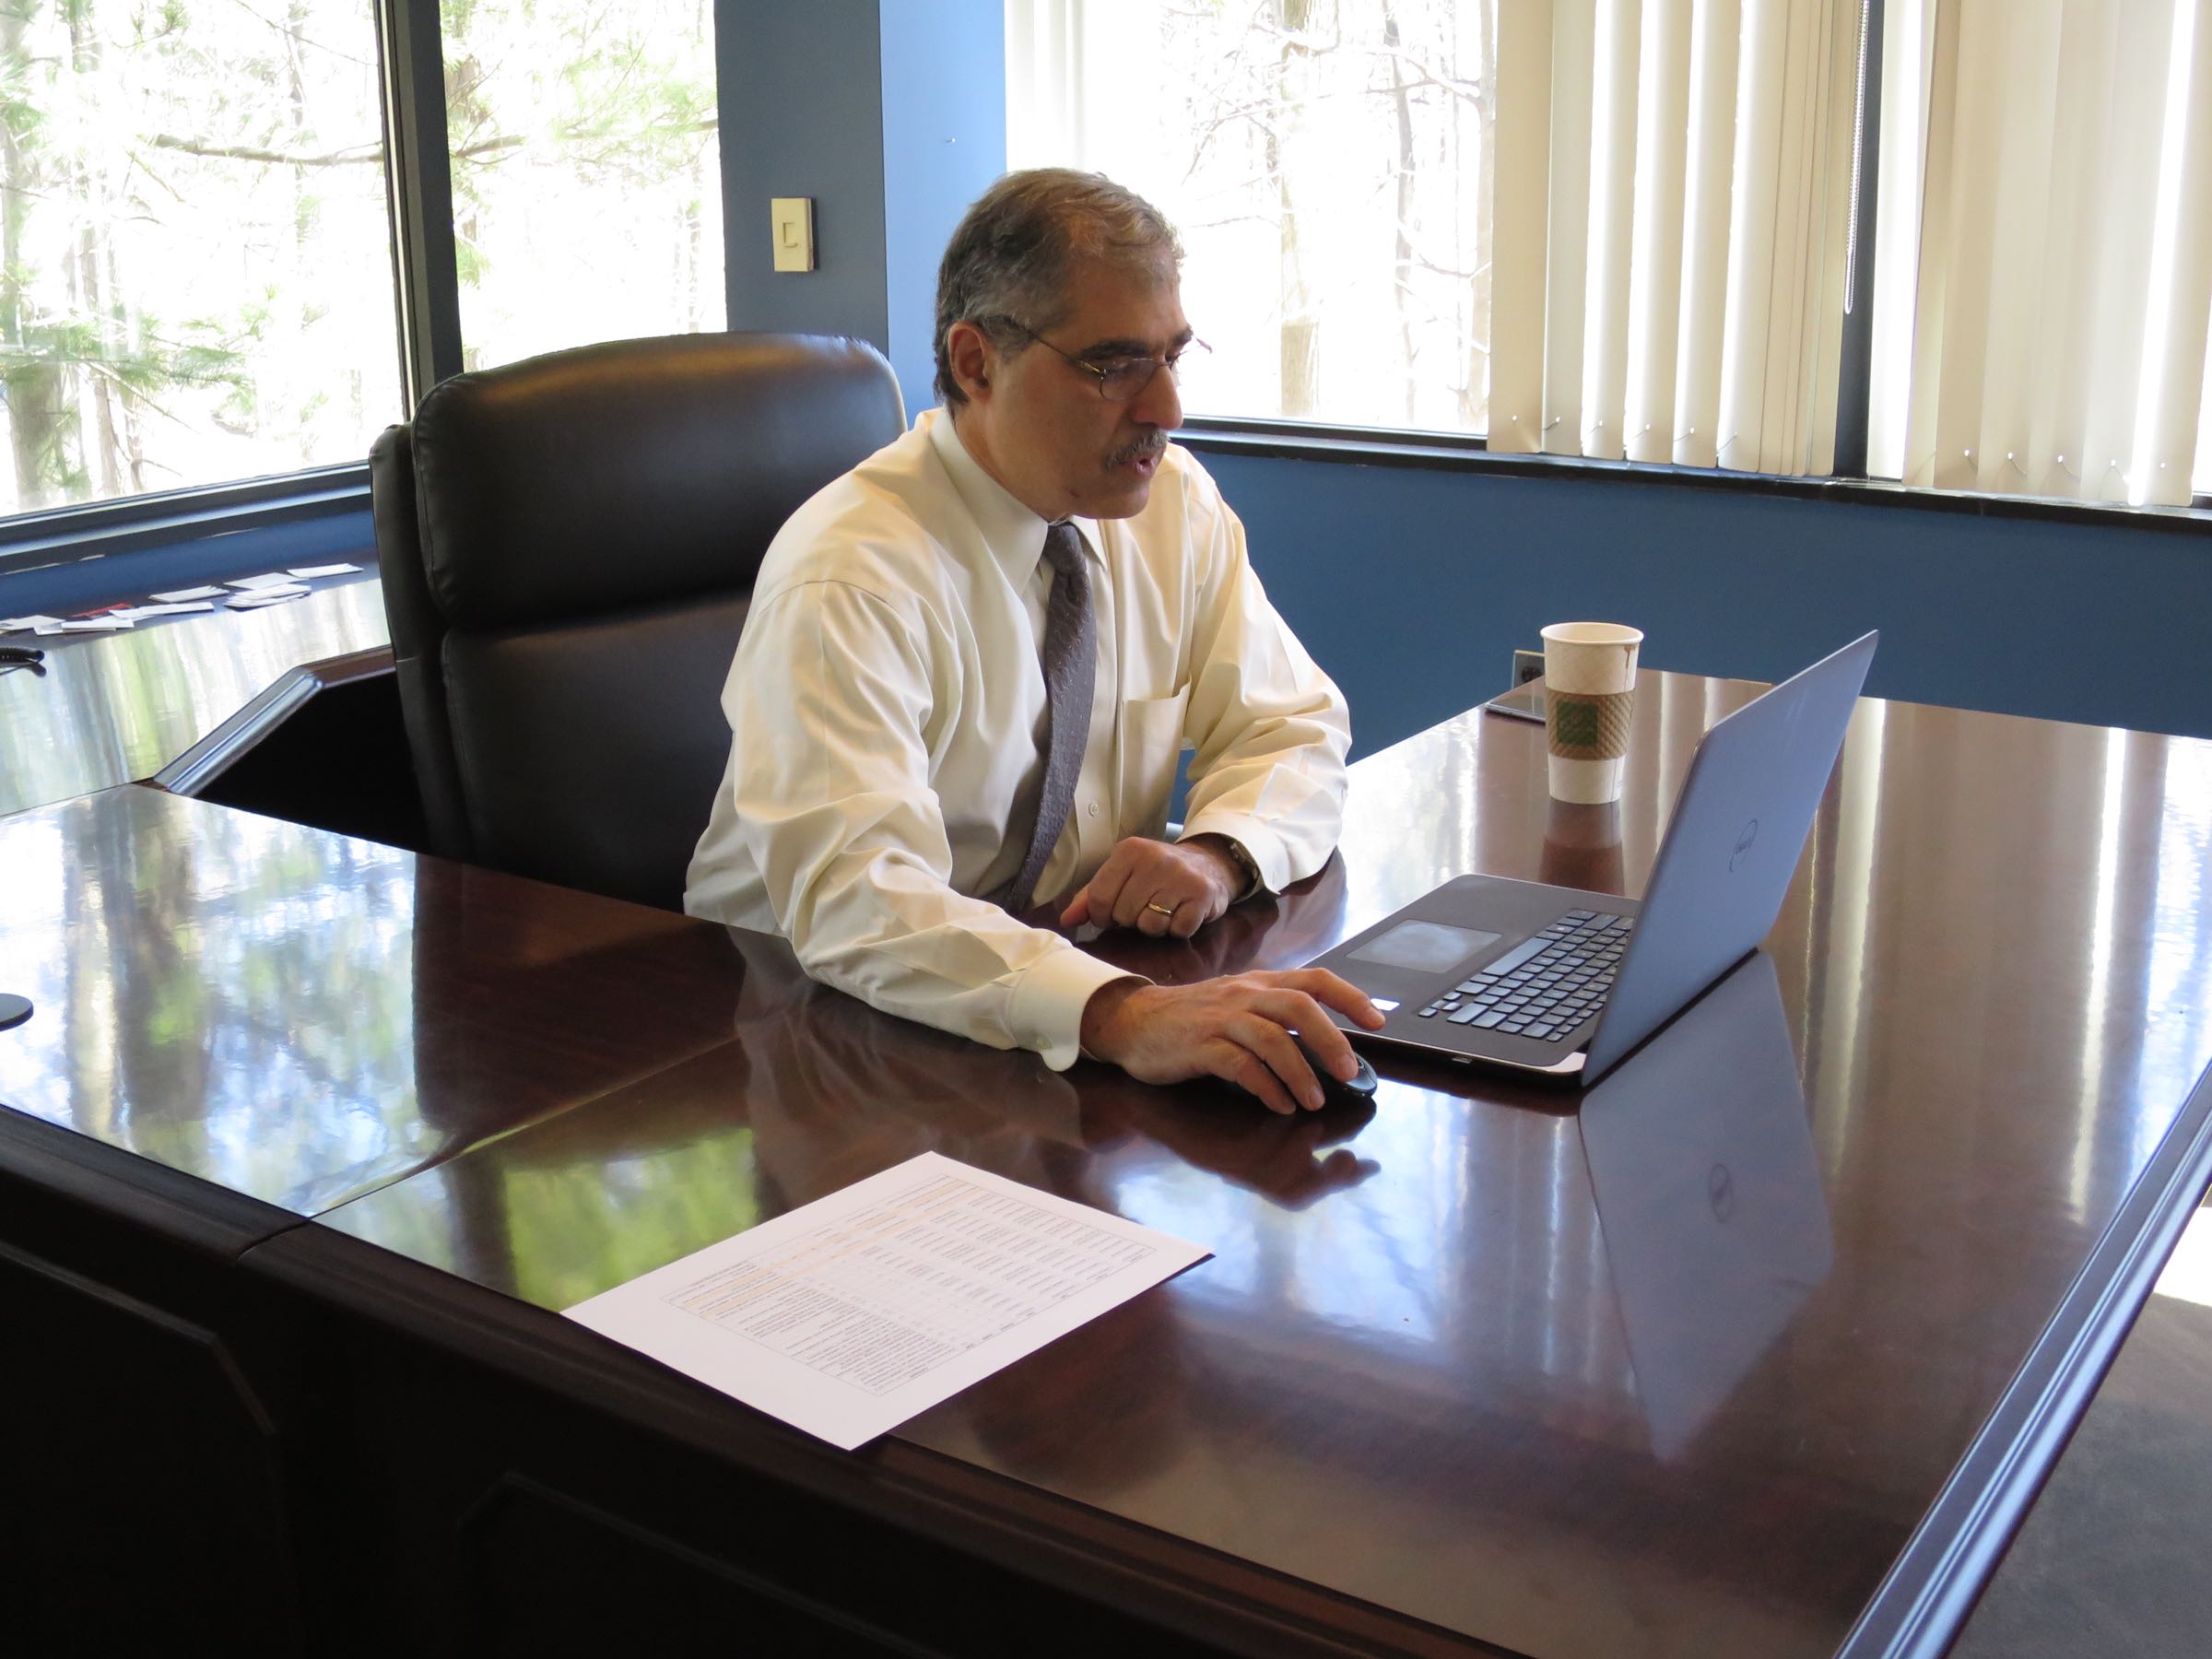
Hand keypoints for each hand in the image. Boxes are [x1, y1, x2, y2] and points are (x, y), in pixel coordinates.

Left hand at [1059, 836, 1241, 937]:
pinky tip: (1181, 912)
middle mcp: (1155, 859)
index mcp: (1129, 850)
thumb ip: (1092, 896)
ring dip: (1155, 927)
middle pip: (1124, 914)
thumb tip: (1066, 920)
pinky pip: (1178, 929)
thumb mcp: (1122, 875)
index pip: (1099, 898)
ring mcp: (1181, 876)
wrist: (1208, 865)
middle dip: (1131, 920)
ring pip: (1150, 925)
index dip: (1102, 916)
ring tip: (1163, 911)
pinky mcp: (1203, 894)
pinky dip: (1178, 929)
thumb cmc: (1156, 874)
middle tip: (1145, 907)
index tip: (1113, 914)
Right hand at [1079, 971, 1384, 1113]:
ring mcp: (1221, 1019)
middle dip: (1330, 1040)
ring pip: (1272, 1038)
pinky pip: (1241, 1065)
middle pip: (1298, 1006)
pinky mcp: (1199, 1046)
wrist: (1132, 1021)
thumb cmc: (1193, 1019)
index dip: (1350, 997)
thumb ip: (1277, 1019)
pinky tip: (1279, 1104)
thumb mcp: (1239, 1006)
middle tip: (1348, 1073)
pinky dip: (1266, 1087)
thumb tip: (1327, 1046)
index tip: (1379, 1021)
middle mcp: (1244, 995)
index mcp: (1260, 984)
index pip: (1315, 980)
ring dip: (1300, 1073)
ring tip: (1313, 1102)